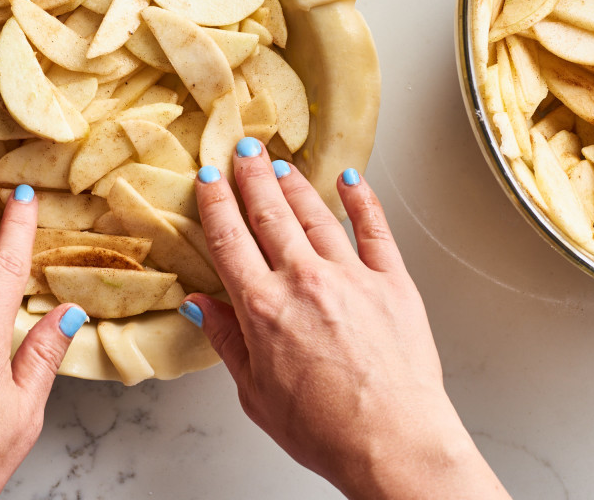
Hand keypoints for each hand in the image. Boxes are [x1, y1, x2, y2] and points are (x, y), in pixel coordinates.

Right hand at [181, 139, 508, 499]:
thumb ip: (228, 341)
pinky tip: (351, 181)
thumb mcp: (255, 392)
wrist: (393, 444)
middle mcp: (303, 281)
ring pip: (315, 214)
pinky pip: (375, 230)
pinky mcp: (393, 283)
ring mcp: (351, 277)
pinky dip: (362, 201)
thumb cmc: (324, 430)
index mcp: (262, 307)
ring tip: (280, 162)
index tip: (208, 178)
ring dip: (294, 184)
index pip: (229, 238)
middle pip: (269, 213)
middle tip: (243, 148)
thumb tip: (200, 305)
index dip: (215, 202)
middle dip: (251, 176)